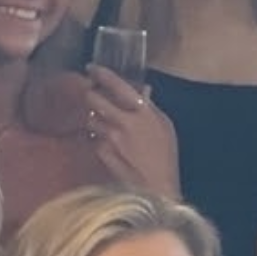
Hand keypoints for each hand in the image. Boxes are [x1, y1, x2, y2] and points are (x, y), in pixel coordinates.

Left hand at [83, 66, 179, 196]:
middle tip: (92, 94)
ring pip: (90, 118)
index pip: (117, 85)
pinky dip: (96, 137)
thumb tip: (143, 91)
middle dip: (90, 94)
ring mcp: (110, 138)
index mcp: (142, 112)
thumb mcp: (166, 127)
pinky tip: (106, 142)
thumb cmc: (166, 157)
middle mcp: (123, 122)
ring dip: (93, 117)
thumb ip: (151, 107)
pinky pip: (93, 138)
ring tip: (102, 122)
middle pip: (94, 99)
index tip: (92, 67)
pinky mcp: (101, 153)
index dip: (101, 73)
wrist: (157, 189)